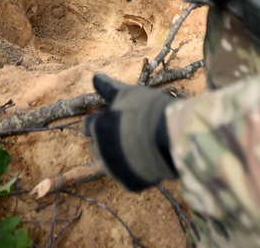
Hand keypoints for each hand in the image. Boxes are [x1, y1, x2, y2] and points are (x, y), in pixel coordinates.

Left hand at [84, 74, 176, 191]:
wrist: (171, 136)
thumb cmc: (148, 110)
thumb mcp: (128, 93)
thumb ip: (109, 88)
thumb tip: (94, 76)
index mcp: (97, 128)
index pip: (88, 126)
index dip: (100, 122)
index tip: (112, 120)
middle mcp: (101, 150)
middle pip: (97, 147)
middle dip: (107, 141)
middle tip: (128, 134)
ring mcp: (114, 169)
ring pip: (111, 164)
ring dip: (120, 157)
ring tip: (139, 147)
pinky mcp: (129, 183)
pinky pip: (128, 177)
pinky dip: (135, 170)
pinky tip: (148, 160)